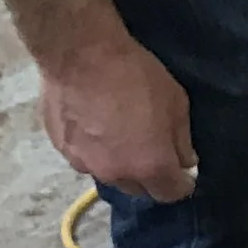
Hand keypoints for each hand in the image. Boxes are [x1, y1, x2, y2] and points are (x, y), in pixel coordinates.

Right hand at [39, 33, 198, 204]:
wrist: (80, 53)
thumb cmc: (135, 75)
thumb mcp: (176, 103)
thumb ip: (182, 140)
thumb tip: (186, 162)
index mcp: (150, 166)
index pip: (171, 194)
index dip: (180, 184)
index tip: (182, 172)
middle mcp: (117, 175)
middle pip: (138, 189)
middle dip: (149, 177)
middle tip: (150, 150)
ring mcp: (85, 164)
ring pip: (109, 175)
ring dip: (118, 164)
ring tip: (119, 137)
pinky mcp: (61, 149)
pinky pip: (84, 158)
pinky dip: (93, 149)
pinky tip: (93, 125)